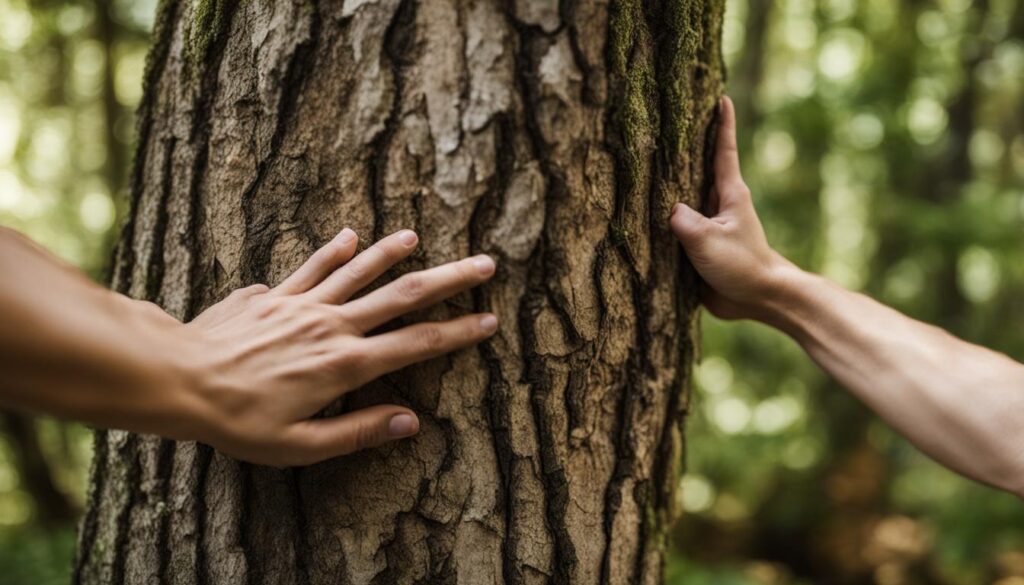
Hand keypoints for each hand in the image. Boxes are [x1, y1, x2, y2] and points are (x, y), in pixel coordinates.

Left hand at [181, 228, 496, 465]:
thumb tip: (410, 422)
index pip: (417, 343)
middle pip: (403, 296)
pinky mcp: (275, 296)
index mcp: (345, 365)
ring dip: (393, 255)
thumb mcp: (299, 446)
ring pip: (360, 272)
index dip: (458, 332)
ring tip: (419, 238)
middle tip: (484, 263)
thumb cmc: (236, 421)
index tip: (489, 320)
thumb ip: (357, 432)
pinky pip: (312, 267)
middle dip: (449, 280)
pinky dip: (334, 251)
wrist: (178, 377)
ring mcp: (303, 305)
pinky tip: (351, 235)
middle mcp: (332, 326)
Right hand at [670, 96, 794, 320]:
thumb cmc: (742, 265)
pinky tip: (647, 212)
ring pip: (686, 196)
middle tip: (673, 120)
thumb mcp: (709, 242)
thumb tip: (668, 209)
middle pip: (701, 167)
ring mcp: (711, 224)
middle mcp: (720, 204)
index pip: (724, 150)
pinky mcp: (702, 244)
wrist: (758, 298)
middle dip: (689, 145)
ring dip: (671, 183)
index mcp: (729, 194)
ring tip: (651, 161)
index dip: (722, 124)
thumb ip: (685, 222)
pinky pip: (680, 225)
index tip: (721, 98)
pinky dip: (665, 217)